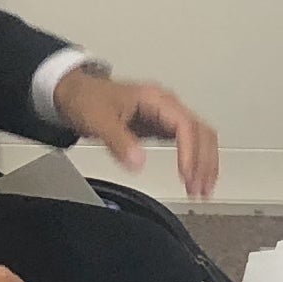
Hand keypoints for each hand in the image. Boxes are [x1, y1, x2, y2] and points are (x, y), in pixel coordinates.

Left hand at [52, 67, 220, 198]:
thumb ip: (119, 141)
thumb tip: (139, 162)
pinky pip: (191, 142)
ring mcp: (167, 116)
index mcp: (155, 99)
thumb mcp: (98, 120)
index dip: (189, 152)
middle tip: (200, 189)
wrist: (76, 92)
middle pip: (202, 132)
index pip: (185, 125)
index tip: (187, 175)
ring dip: (206, 163)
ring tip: (203, 189)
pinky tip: (196, 177)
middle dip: (204, 162)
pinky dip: (197, 161)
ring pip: (202, 137)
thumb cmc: (87, 99)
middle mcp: (167, 105)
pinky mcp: (163, 127)